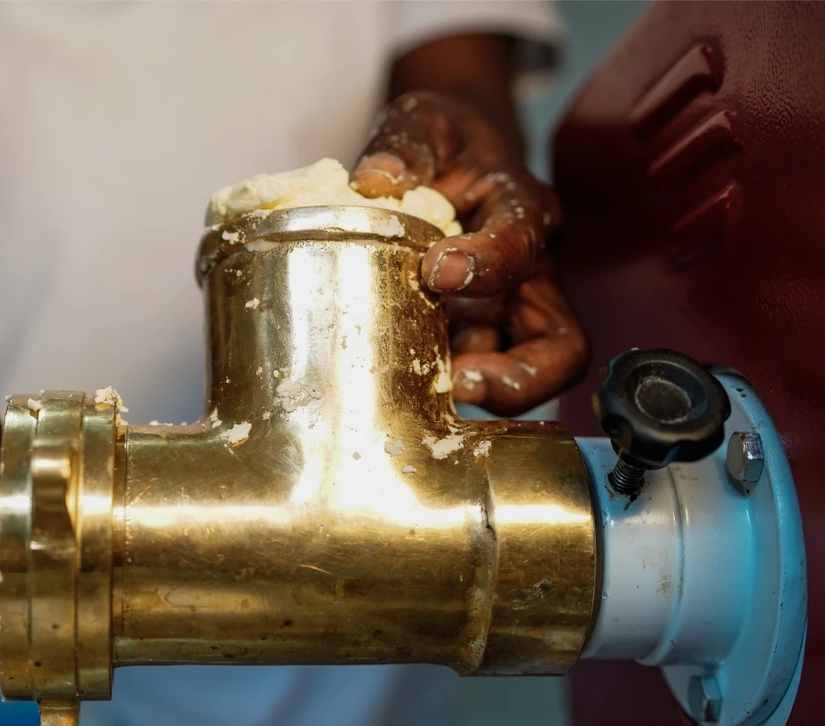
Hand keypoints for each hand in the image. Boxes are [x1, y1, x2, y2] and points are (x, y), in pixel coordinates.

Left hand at [353, 91, 588, 416]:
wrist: (448, 155)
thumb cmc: (444, 140)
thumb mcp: (423, 121)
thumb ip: (402, 145)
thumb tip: (376, 180)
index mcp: (523, 209)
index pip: (524, 246)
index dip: (489, 265)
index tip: (436, 270)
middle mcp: (529, 271)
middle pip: (560, 345)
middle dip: (520, 378)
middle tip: (460, 379)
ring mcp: (506, 310)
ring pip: (525, 372)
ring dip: (482, 391)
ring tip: (426, 390)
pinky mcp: (475, 332)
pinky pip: (475, 371)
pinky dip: (445, 384)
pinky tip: (403, 379)